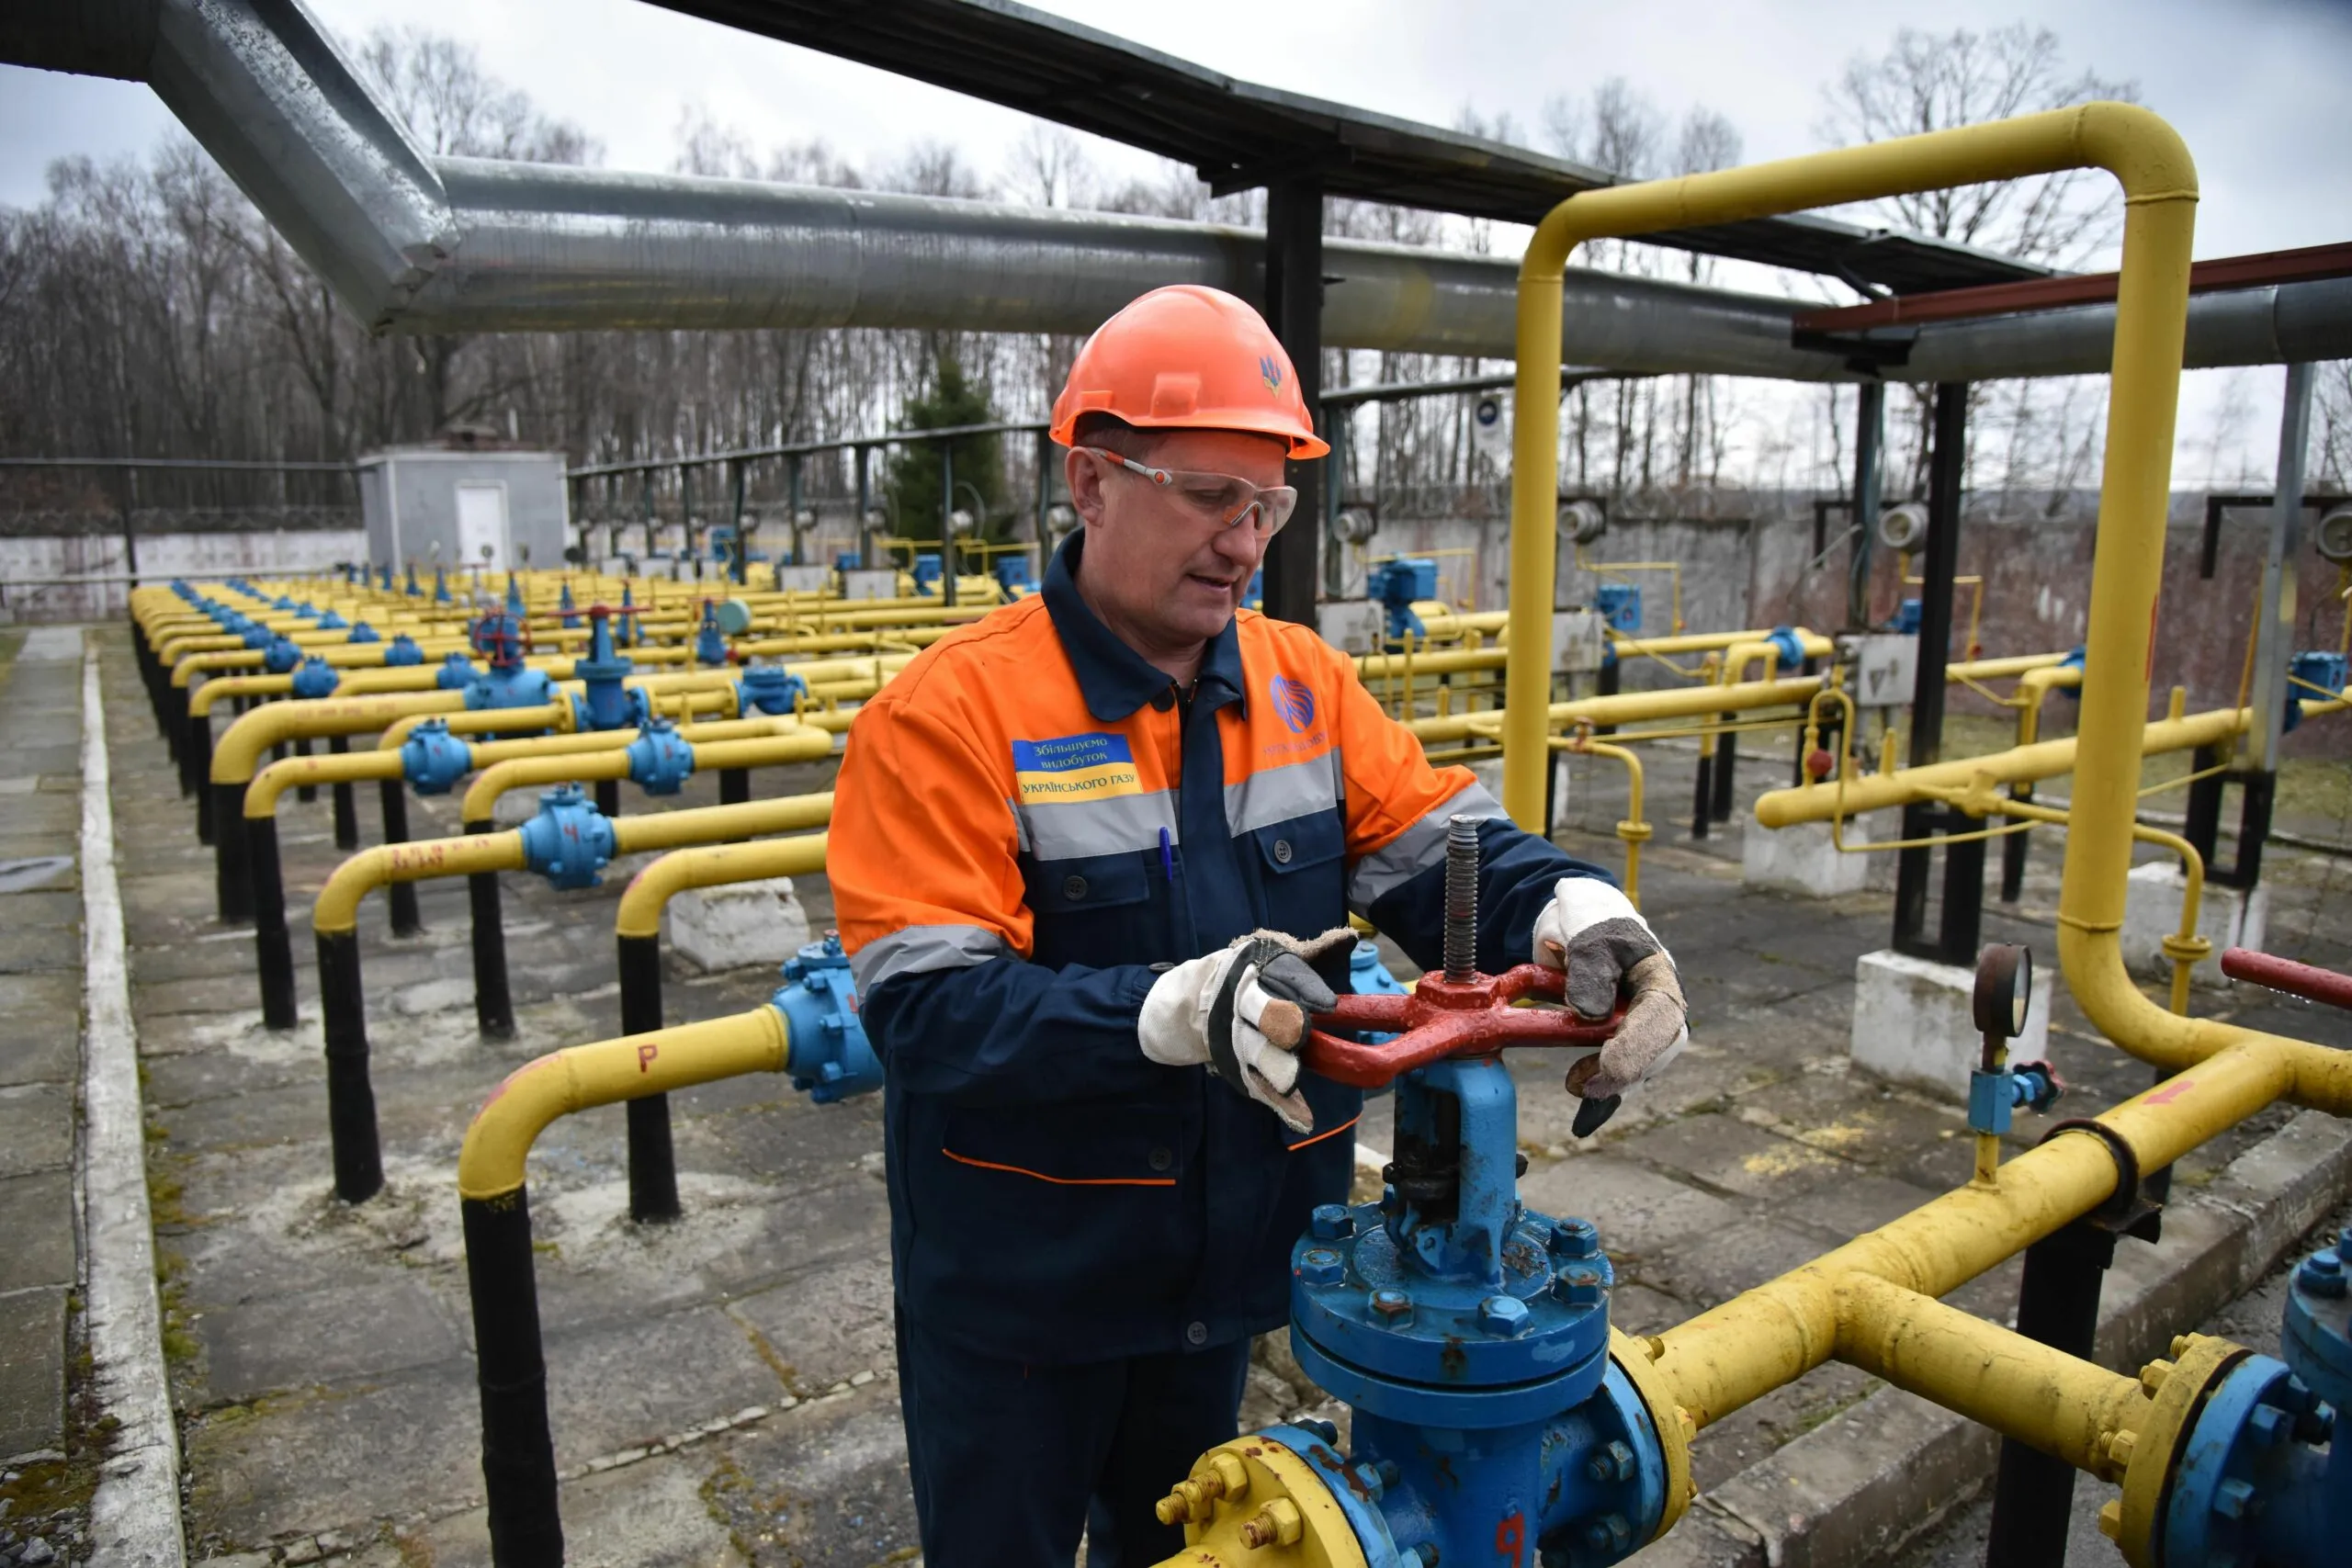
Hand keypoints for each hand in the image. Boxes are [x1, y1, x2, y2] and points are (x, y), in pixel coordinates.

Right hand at [1140, 928, 1354, 1132]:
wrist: (1189, 1003)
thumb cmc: (1246, 977)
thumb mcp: (1270, 957)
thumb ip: (1312, 953)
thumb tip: (1350, 938)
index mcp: (1255, 971)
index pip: (1281, 976)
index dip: (1303, 988)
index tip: (1327, 1004)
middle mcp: (1241, 1004)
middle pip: (1261, 1013)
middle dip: (1279, 1022)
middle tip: (1298, 1032)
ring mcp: (1236, 1039)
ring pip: (1255, 1052)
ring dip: (1273, 1064)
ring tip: (1290, 1079)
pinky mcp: (1236, 1068)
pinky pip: (1259, 1087)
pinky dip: (1280, 1104)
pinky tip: (1302, 1119)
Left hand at [1531, 878, 1687, 1130]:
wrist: (1584, 931)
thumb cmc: (1594, 928)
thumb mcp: (1589, 939)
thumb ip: (1589, 971)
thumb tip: (1589, 1014)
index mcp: (1660, 982)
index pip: (1660, 1019)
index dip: (1637, 1046)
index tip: (1608, 1065)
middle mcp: (1659, 1013)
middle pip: (1656, 1054)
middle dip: (1622, 1073)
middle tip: (1583, 1084)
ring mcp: (1643, 1033)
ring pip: (1639, 1071)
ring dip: (1610, 1087)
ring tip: (1576, 1087)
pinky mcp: (1623, 1048)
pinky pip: (1620, 1079)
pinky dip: (1603, 1097)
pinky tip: (1585, 1120)